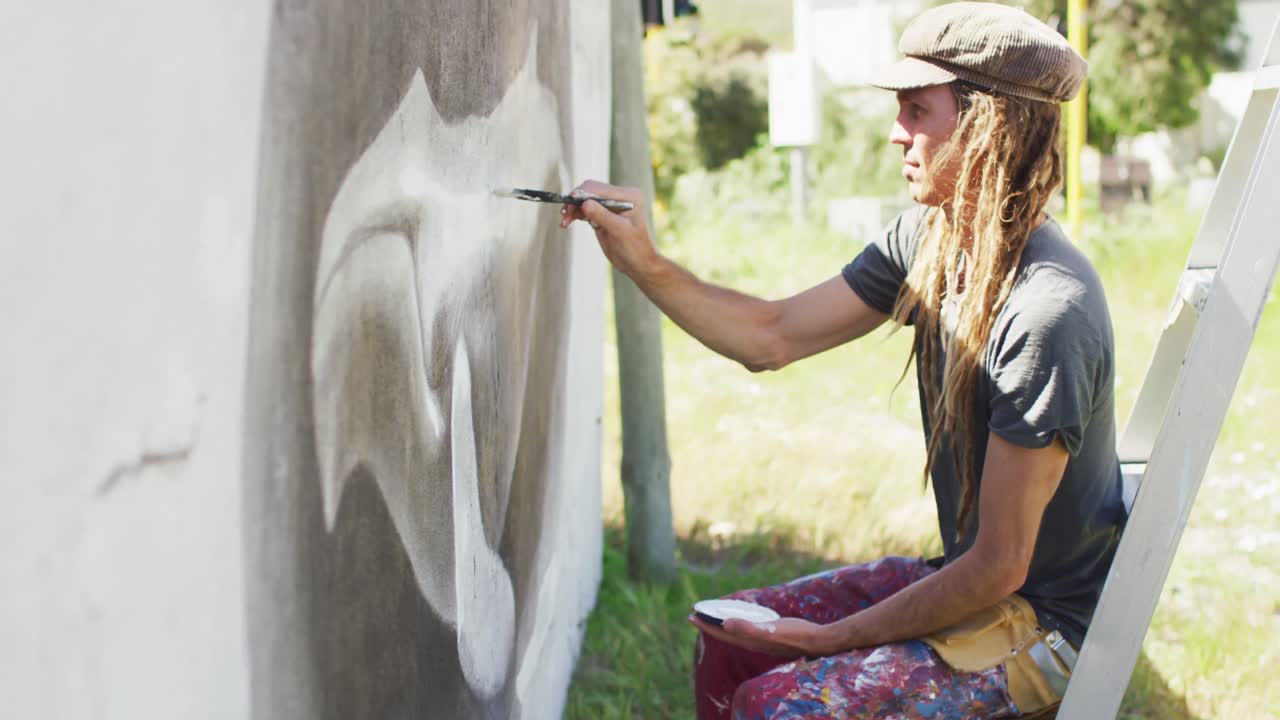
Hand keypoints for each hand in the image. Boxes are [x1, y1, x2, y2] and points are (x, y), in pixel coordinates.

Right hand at [559, 180, 658, 277]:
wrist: (637, 263)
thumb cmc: (635, 248)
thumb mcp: (619, 231)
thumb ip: (603, 216)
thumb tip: (585, 203)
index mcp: (629, 196)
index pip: (600, 189)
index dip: (583, 194)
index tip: (569, 203)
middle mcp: (619, 197)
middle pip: (591, 191)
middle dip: (576, 201)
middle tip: (565, 214)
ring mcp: (610, 205)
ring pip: (585, 200)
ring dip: (573, 208)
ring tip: (564, 221)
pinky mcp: (602, 214)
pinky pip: (585, 209)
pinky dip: (575, 214)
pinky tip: (567, 222)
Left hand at [688, 614, 840, 657]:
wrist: (817, 642)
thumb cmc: (795, 635)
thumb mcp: (770, 630)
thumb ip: (748, 628)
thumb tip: (725, 624)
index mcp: (749, 640)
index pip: (721, 633)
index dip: (705, 626)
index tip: (691, 616)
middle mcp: (753, 642)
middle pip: (725, 634)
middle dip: (710, 626)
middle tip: (696, 616)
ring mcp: (762, 640)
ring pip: (736, 633)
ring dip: (722, 625)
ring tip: (714, 618)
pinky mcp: (770, 636)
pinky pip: (748, 630)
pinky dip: (739, 623)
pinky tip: (742, 618)